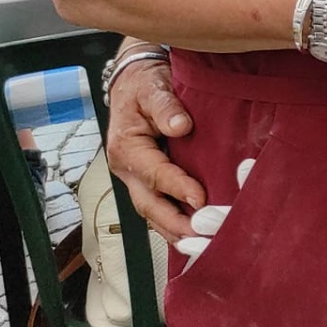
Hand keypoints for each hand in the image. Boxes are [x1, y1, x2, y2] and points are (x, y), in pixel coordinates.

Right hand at [106, 45, 203, 241]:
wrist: (136, 81)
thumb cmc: (146, 84)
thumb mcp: (154, 87)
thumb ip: (166, 106)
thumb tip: (181, 127)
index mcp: (126, 147)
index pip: (154, 173)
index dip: (177, 187)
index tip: (200, 198)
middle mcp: (126, 168)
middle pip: (148, 203)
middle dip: (174, 223)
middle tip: (200, 236)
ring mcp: (135, 178)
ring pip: (152, 211)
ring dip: (174, 230)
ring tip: (199, 246)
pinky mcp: (147, 180)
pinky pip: (158, 206)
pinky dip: (173, 223)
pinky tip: (192, 237)